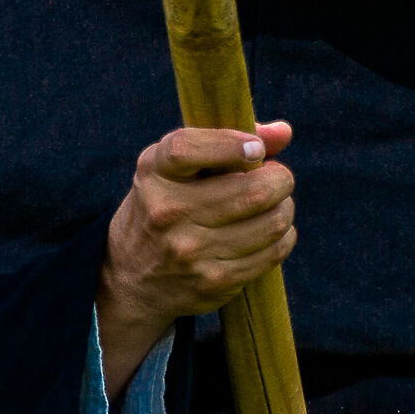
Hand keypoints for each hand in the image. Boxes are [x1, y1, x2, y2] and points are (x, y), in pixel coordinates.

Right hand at [96, 122, 295, 397]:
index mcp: (155, 174)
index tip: (255, 148)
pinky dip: (282, 237)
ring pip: (271, 223)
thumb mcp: (175, 167)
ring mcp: (190, 251)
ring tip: (275, 204)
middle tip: (277, 178)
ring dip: (284, 209)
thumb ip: (226, 139)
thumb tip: (283, 132)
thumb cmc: (166, 204)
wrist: (130, 277)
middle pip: (253, 191)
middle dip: (280, 179)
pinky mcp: (213, 281)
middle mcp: (167, 213)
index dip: (229, 144)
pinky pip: (272, 253)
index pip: (185, 150)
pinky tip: (270, 232)